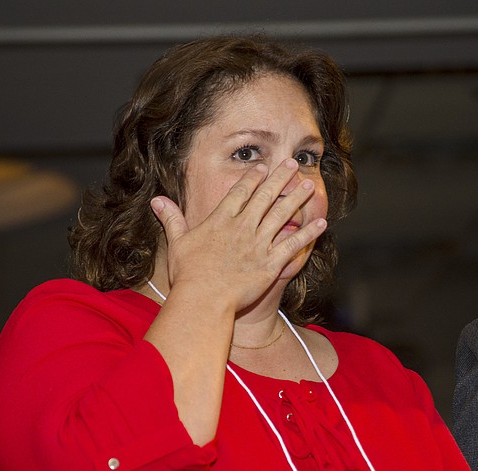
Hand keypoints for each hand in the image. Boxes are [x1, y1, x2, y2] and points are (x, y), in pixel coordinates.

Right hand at [151, 158, 326, 312]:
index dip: (252, 178)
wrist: (204, 298)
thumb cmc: (188, 275)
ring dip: (297, 200)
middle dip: (280, 178)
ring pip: (282, 215)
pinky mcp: (271, 263)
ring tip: (309, 186)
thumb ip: (171, 219)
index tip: (262, 167)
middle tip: (293, 164)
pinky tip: (321, 223)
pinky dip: (308, 233)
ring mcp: (259, 244)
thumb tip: (157, 199)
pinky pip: (294, 244)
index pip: (239, 193)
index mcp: (221, 221)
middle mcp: (242, 227)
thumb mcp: (177, 243)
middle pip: (265, 197)